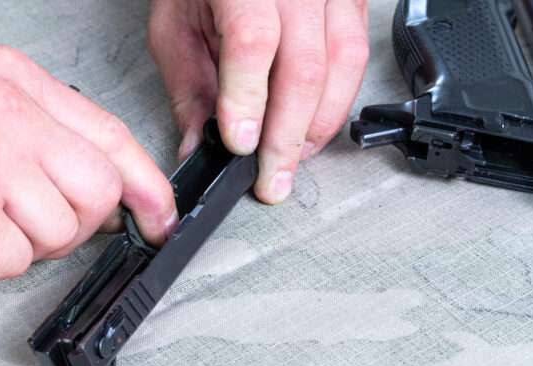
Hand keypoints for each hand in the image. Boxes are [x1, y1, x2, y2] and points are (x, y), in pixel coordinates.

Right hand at [0, 45, 176, 280]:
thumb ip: (46, 138)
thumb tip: (114, 192)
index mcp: (13, 77)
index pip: (111, 134)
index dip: (146, 184)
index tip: (160, 217)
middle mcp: (4, 108)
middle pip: (98, 189)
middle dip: (76, 223)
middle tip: (28, 222)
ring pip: (62, 232)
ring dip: (25, 244)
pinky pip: (14, 262)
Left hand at [149, 0, 368, 203]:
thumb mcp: (176, 27)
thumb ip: (189, 87)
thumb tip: (198, 146)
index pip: (253, 42)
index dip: (248, 100)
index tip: (241, 145)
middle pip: (305, 67)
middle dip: (287, 138)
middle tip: (272, 180)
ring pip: (342, 67)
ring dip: (317, 126)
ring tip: (291, 159)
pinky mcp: (352, 1)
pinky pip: (356, 57)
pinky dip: (337, 102)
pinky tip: (312, 126)